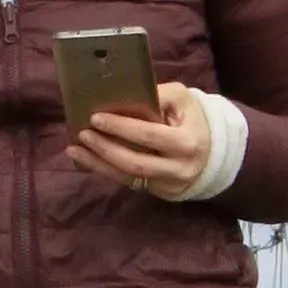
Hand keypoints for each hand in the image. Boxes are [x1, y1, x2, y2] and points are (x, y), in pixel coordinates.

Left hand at [77, 76, 213, 199]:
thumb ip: (158, 95)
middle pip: (135, 162)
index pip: (149, 135)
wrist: (213, 152)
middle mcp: (178, 167)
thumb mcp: (183, 100)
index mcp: (187, 142)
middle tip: (82, 134)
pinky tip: (86, 160)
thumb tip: (123, 95)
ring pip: (127, 177)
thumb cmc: (193, 120)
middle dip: (105, 148)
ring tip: (74, 150)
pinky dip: (105, 170)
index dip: (122, 128)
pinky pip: (127, 182)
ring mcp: (167, 183)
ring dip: (98, 163)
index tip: (96, 118)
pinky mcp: (158, 191)